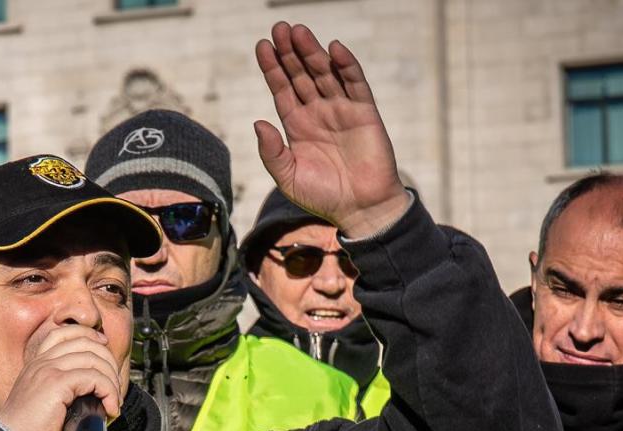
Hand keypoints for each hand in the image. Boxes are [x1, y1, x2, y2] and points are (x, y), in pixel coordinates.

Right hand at [0, 324, 123, 430]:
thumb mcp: (48, 409)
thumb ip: (69, 397)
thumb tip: (100, 402)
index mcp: (36, 366)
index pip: (63, 334)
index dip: (89, 336)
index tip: (104, 350)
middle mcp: (41, 363)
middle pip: (84, 342)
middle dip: (108, 361)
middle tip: (115, 388)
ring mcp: (47, 370)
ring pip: (93, 358)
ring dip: (111, 380)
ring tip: (113, 402)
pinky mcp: (56, 383)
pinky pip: (94, 377)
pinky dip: (109, 392)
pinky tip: (109, 410)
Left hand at [253, 22, 408, 238]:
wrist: (360, 209)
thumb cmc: (322, 197)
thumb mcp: (287, 177)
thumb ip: (271, 152)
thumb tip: (257, 122)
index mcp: (297, 126)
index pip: (281, 89)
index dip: (272, 68)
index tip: (261, 46)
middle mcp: (318, 112)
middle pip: (301, 74)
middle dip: (289, 52)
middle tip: (279, 28)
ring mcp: (341, 110)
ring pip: (325, 73)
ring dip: (312, 52)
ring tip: (298, 31)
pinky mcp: (364, 112)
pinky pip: (355, 83)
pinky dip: (346, 65)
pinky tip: (334, 49)